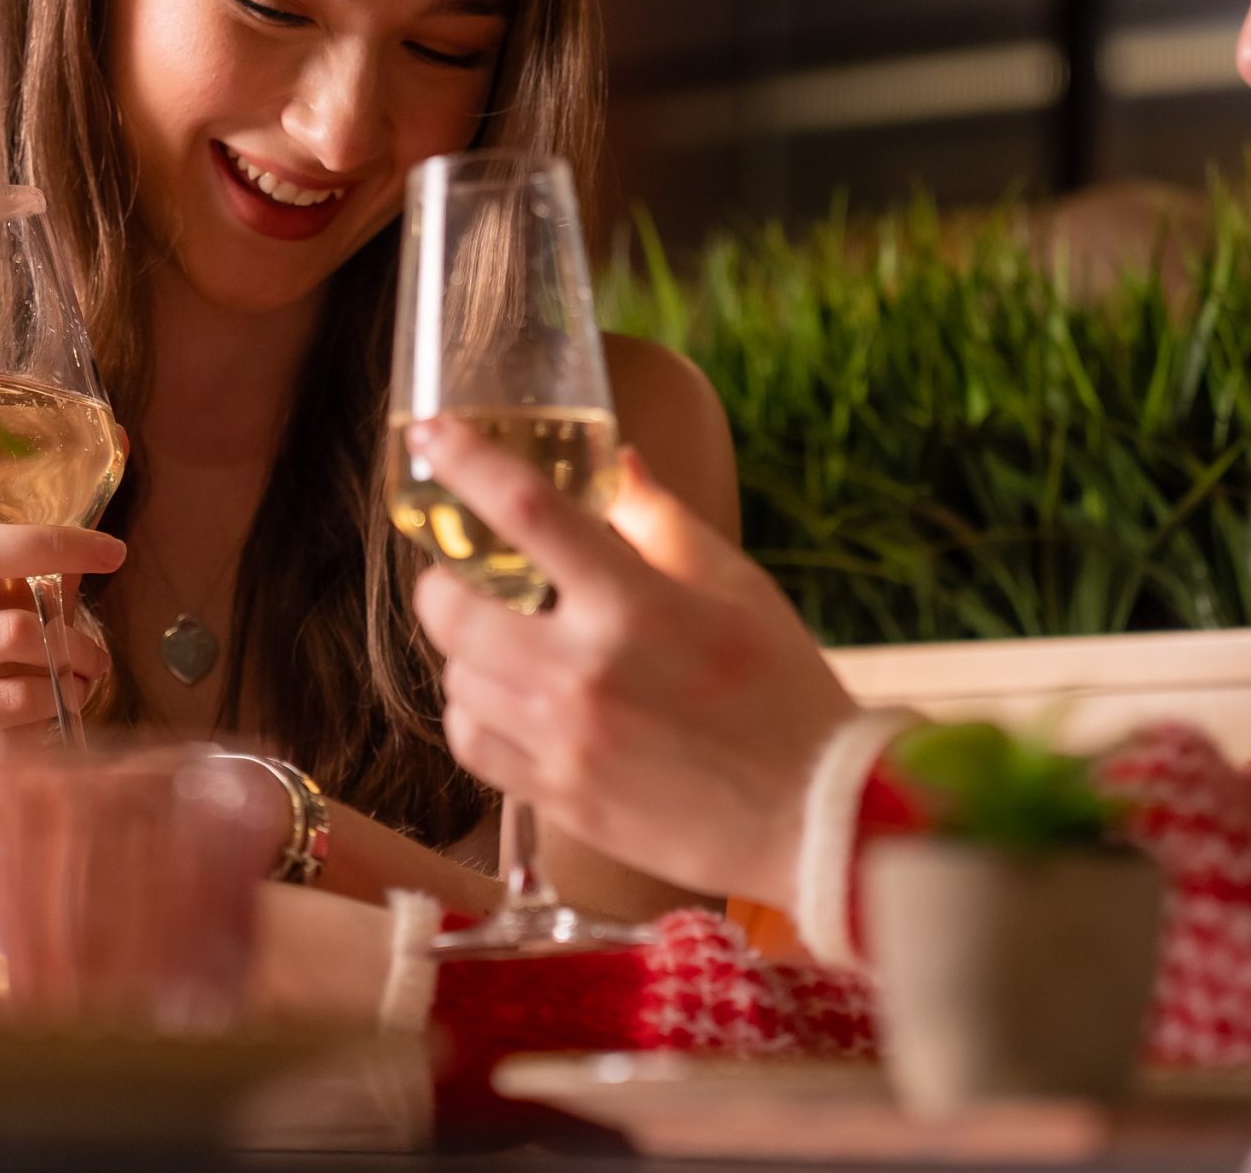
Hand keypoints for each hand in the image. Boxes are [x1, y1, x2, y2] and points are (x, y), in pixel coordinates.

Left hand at [409, 422, 861, 910]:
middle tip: (461, 574)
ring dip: (464, 649)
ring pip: (456, 679)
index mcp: (635, 605)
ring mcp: (565, 741)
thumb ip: (661, 521)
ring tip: (499, 640)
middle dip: (442, 580)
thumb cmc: (785, 690)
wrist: (816, 817)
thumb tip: (618, 461)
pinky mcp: (560, 797)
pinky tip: (503, 700)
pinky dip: (472, 712)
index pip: (526, 510)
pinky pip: (472, 743)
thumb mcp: (737, 585)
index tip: (434, 434)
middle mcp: (584, 673)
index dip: (467, 461)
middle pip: (453, 608)